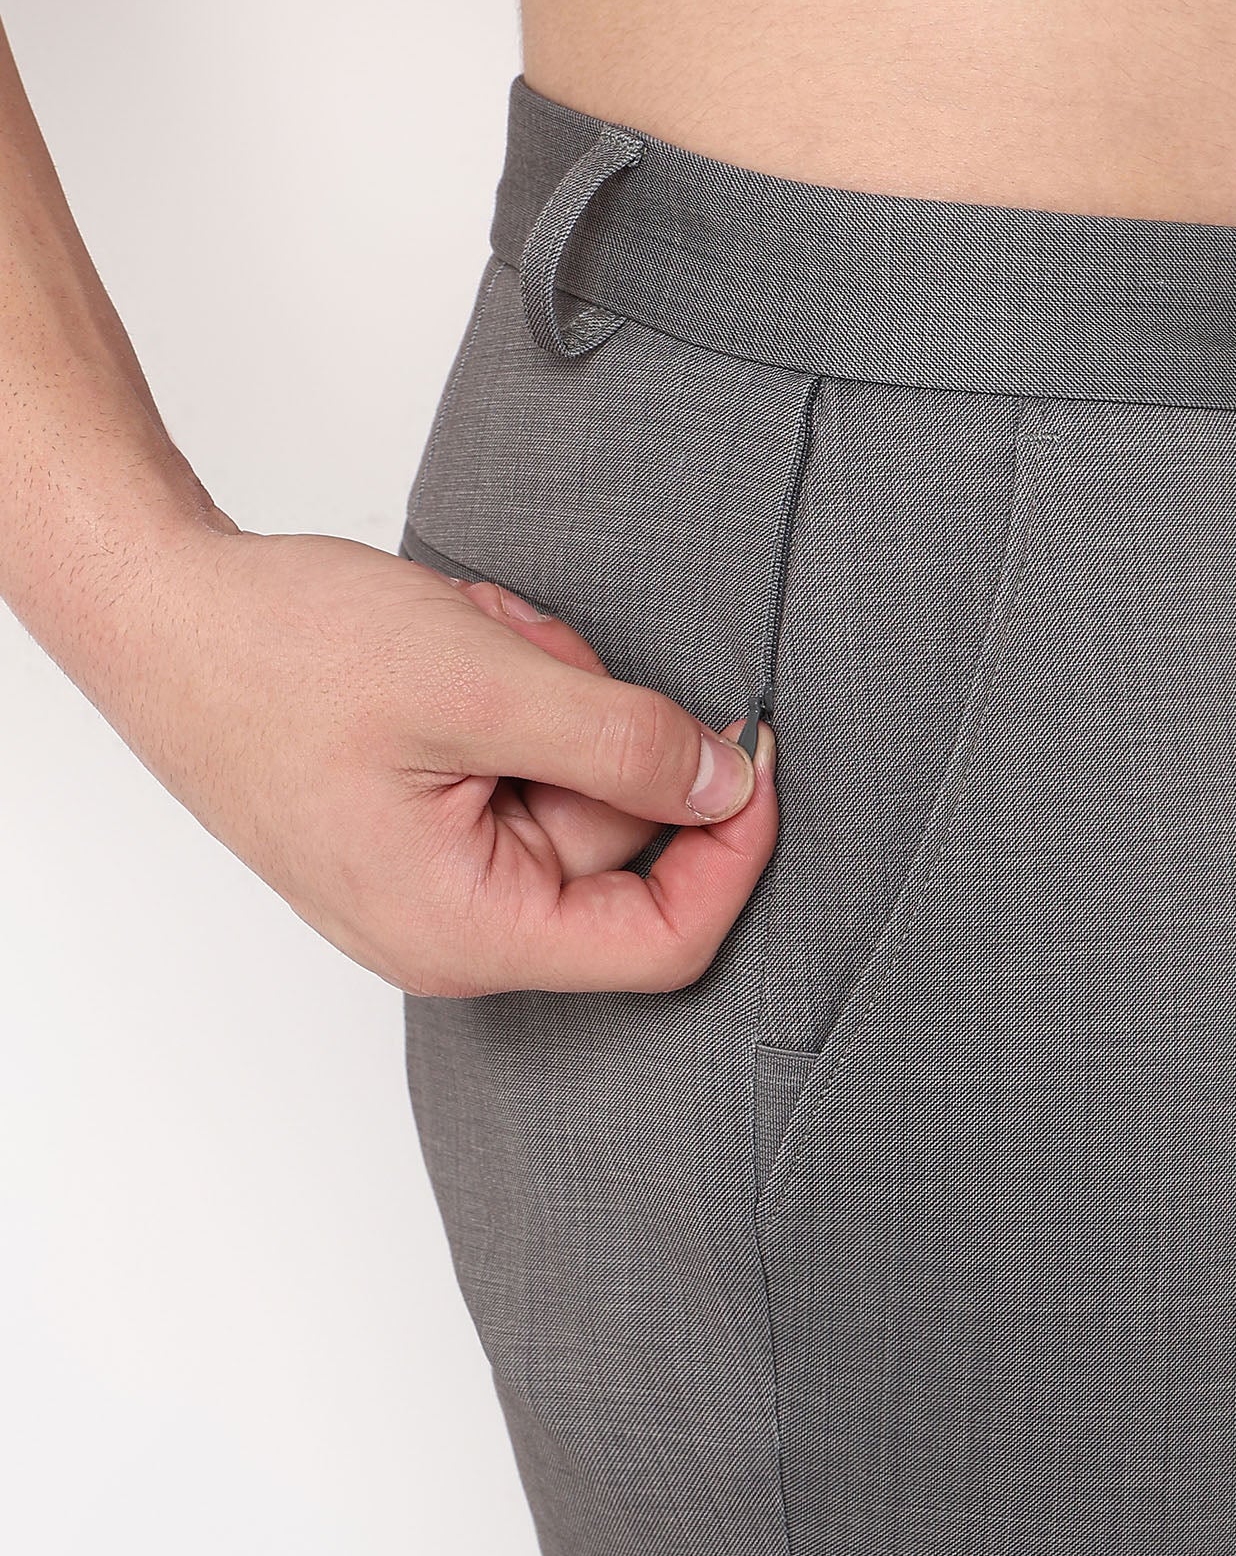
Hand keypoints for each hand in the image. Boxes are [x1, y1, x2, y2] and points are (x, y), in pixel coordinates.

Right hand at [63, 524, 776, 995]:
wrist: (158, 612)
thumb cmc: (279, 655)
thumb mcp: (483, 684)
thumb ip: (625, 744)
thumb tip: (729, 787)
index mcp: (470, 933)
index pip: (664, 942)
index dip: (733, 854)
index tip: (757, 759)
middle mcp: (456, 932)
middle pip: (620, 847)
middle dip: (598, 731)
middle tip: (528, 656)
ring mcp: (439, 882)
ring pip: (575, 792)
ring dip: (549, 698)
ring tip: (470, 647)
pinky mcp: (429, 831)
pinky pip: (524, 769)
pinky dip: (512, 699)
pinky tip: (450, 656)